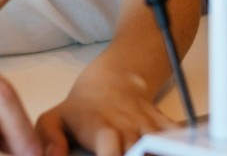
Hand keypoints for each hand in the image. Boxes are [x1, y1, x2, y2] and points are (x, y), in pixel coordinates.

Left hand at [35, 68, 172, 155]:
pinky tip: (169, 149)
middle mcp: (127, 127)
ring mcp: (147, 126)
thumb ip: (48, 139)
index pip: (111, 151)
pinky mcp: (163, 125)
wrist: (113, 79)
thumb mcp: (54, 119)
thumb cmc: (82, 107)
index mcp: (101, 129)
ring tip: (145, 154)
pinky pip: (177, 137)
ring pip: (160, 145)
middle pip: (137, 153)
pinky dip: (177, 145)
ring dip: (154, 152)